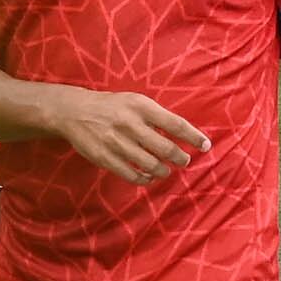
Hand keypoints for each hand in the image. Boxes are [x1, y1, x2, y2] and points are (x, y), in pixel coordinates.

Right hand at [46, 87, 210, 184]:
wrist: (74, 112)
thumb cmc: (112, 106)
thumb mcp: (135, 102)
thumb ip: (157, 117)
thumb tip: (183, 136)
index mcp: (141, 106)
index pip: (175, 124)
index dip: (193, 136)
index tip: (206, 145)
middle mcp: (130, 124)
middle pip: (165, 148)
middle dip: (180, 158)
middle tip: (184, 160)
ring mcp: (116, 142)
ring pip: (150, 165)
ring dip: (164, 171)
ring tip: (166, 170)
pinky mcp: (104, 157)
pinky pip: (132, 175)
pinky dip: (145, 179)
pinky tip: (149, 176)